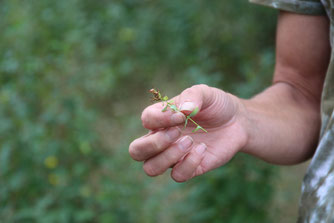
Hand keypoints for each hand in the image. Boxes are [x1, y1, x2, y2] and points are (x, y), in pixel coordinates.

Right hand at [129, 84, 247, 181]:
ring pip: (151, 168)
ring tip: (190, 142)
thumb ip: (192, 96)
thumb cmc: (216, 105)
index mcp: (161, 118)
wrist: (237, 122)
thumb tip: (183, 110)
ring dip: (169, 156)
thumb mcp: (206, 93)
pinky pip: (177, 175)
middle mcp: (162, 139)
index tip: (181, 115)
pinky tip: (202, 150)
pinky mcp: (189, 168)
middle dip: (153, 144)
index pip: (145, 121)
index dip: (159, 119)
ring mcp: (174, 155)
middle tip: (176, 133)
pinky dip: (188, 164)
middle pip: (136, 151)